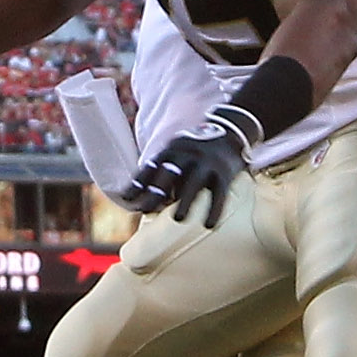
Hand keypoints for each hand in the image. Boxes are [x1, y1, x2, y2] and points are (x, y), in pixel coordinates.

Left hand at [129, 112, 255, 227]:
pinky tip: (209, 224)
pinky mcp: (224, 172)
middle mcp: (187, 154)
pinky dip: (214, 210)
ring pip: (194, 183)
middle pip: (169, 173)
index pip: (150, 167)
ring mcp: (206, 163)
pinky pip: (219, 193)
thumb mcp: (176, 153)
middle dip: (157, 192)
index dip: (137, 183)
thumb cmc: (196, 152)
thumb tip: (139, 200)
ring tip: (179, 219)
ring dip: (185, 201)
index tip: (126, 199)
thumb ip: (161, 172)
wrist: (230, 131)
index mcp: (171, 151)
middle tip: (146, 210)